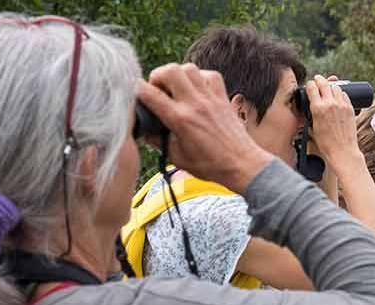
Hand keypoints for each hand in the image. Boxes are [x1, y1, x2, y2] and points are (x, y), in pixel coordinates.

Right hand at [136, 64, 268, 189]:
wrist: (242, 164)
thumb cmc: (210, 165)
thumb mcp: (176, 157)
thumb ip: (157, 141)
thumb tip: (143, 129)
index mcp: (180, 119)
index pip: (151, 94)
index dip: (136, 89)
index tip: (132, 92)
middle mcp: (195, 104)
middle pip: (170, 70)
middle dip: (157, 75)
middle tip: (158, 89)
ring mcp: (210, 98)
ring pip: (189, 68)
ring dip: (178, 74)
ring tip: (176, 88)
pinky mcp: (223, 97)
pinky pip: (210, 74)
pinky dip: (199, 77)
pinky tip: (196, 89)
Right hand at [305, 75, 362, 162]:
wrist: (342, 151)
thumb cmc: (327, 144)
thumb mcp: (312, 128)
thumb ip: (311, 116)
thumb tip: (310, 110)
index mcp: (317, 108)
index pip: (312, 87)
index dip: (310, 84)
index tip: (310, 85)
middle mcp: (330, 104)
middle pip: (324, 83)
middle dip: (320, 79)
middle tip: (318, 79)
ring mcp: (341, 105)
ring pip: (336, 87)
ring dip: (331, 86)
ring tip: (329, 88)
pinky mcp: (350, 108)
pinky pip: (344, 95)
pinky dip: (340, 93)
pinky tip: (338, 96)